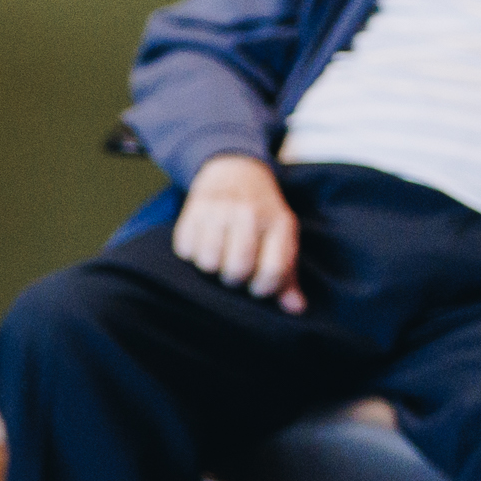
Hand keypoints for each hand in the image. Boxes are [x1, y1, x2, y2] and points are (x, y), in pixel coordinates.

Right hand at [173, 154, 306, 311]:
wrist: (235, 171)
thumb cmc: (262, 215)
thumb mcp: (282, 237)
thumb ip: (287, 274)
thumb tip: (295, 309)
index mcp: (279, 223)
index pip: (273, 271)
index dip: (263, 289)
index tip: (258, 287)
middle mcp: (250, 214)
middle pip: (237, 269)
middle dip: (234, 280)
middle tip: (234, 273)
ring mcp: (219, 209)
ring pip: (208, 262)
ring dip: (211, 268)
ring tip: (218, 259)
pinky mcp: (193, 208)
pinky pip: (185, 250)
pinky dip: (192, 254)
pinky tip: (202, 244)